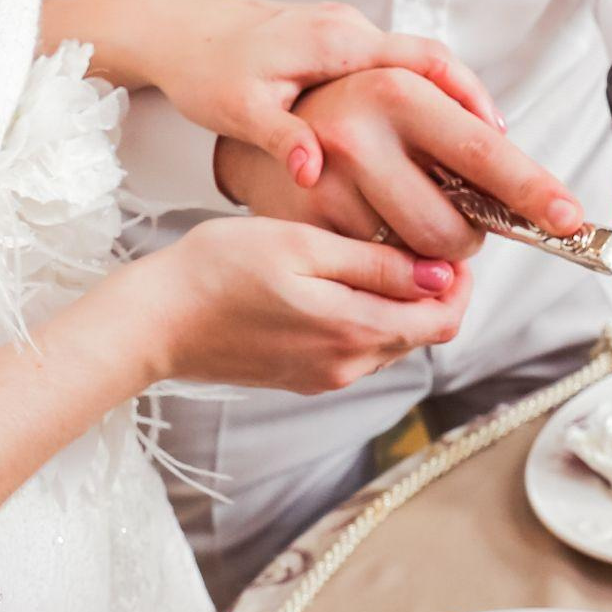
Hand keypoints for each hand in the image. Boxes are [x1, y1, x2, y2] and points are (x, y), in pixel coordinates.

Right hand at [129, 215, 470, 395]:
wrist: (155, 320)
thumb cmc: (219, 269)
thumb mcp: (301, 246)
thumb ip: (374, 264)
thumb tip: (440, 276)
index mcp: (353, 332)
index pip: (443, 320)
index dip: (457, 280)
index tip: (444, 238)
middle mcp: (346, 366)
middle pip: (421, 332)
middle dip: (431, 289)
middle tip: (412, 234)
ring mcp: (323, 377)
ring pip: (390, 340)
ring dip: (398, 302)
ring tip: (373, 250)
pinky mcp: (301, 377)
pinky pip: (355, 348)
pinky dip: (365, 315)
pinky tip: (337, 279)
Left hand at [143, 0, 501, 190]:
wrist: (177, 33)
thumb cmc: (204, 69)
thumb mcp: (236, 109)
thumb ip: (280, 137)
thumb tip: (313, 172)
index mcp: (334, 40)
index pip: (422, 61)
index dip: (467, 97)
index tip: (499, 138)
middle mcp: (350, 29)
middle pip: (438, 65)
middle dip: (478, 109)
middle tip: (510, 160)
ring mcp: (347, 35)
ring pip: (422, 70)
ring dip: (454, 108)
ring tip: (483, 163)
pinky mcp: (339, 47)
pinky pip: (399, 73)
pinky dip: (425, 105)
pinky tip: (434, 146)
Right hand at [222, 66, 583, 260]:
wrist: (254, 133)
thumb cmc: (346, 107)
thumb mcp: (402, 80)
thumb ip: (462, 106)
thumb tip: (516, 156)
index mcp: (395, 93)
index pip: (481, 152)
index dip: (531, 189)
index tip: (569, 217)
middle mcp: (359, 138)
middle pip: (453, 229)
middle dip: (469, 238)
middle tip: (455, 216)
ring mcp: (327, 189)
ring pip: (418, 261)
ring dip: (430, 256)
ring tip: (406, 220)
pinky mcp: (305, 232)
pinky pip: (378, 274)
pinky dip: (390, 266)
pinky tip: (372, 232)